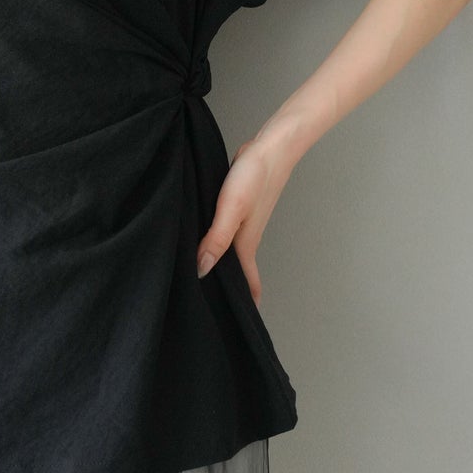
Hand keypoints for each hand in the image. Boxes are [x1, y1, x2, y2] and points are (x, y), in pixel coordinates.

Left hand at [195, 138, 291, 308]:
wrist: (272, 146)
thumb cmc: (254, 177)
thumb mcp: (231, 210)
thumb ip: (216, 239)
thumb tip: (200, 269)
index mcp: (245, 244)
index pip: (247, 284)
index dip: (244, 305)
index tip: (238, 326)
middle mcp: (245, 238)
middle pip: (240, 273)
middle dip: (233, 293)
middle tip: (216, 311)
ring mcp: (243, 223)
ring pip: (233, 254)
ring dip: (225, 269)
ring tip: (208, 283)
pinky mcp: (238, 208)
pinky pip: (227, 235)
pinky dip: (219, 246)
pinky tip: (207, 243)